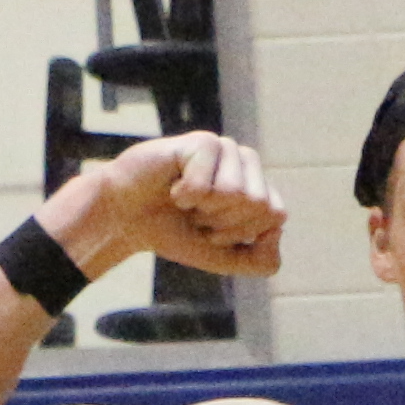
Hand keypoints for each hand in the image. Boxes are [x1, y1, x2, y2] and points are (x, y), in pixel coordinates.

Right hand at [93, 133, 285, 278]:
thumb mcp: (227, 259)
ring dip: (205, 209)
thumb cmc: (177, 234)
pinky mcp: (202, 142)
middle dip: (223, 222)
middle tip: (196, 214)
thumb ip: (264, 262)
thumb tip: (277, 228)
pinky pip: (206, 185)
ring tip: (186, 201)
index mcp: (258, 186)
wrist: (127, 219)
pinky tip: (172, 187)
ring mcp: (225, 148)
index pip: (276, 215)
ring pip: (238, 194)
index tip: (214, 229)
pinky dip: (185, 196)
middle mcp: (246, 162)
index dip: (241, 232)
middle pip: (259, 204)